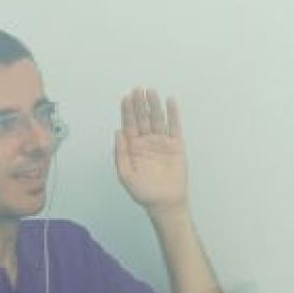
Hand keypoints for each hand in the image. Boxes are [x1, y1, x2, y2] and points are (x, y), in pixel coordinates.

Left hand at [115, 88, 188, 213]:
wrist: (165, 202)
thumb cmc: (145, 192)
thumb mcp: (125, 174)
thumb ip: (120, 153)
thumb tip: (118, 132)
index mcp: (133, 147)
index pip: (129, 124)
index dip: (127, 110)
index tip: (126, 98)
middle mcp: (147, 142)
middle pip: (142, 118)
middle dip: (140, 103)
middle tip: (138, 89)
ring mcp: (161, 143)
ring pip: (157, 119)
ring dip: (154, 105)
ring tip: (151, 92)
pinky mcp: (175, 146)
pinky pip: (174, 127)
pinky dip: (173, 114)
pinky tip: (170, 102)